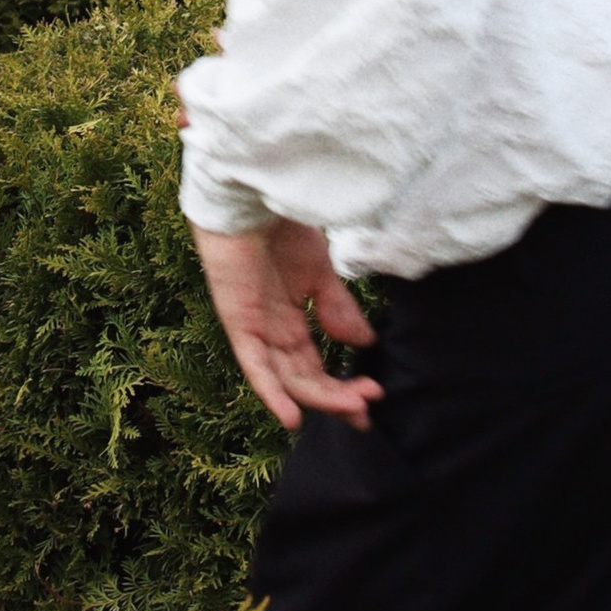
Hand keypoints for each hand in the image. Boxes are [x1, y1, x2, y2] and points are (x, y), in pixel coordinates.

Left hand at [191, 215, 380, 433]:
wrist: (251, 191)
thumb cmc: (279, 226)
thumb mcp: (319, 272)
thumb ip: (337, 309)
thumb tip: (364, 344)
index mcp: (287, 320)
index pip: (314, 367)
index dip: (341, 388)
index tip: (372, 400)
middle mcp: (269, 331)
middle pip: (302, 379)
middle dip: (336, 399)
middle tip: (366, 412)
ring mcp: (253, 328)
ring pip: (286, 378)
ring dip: (319, 397)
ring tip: (353, 407)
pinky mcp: (238, 321)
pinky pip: (254, 366)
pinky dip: (272, 394)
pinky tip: (291, 419)